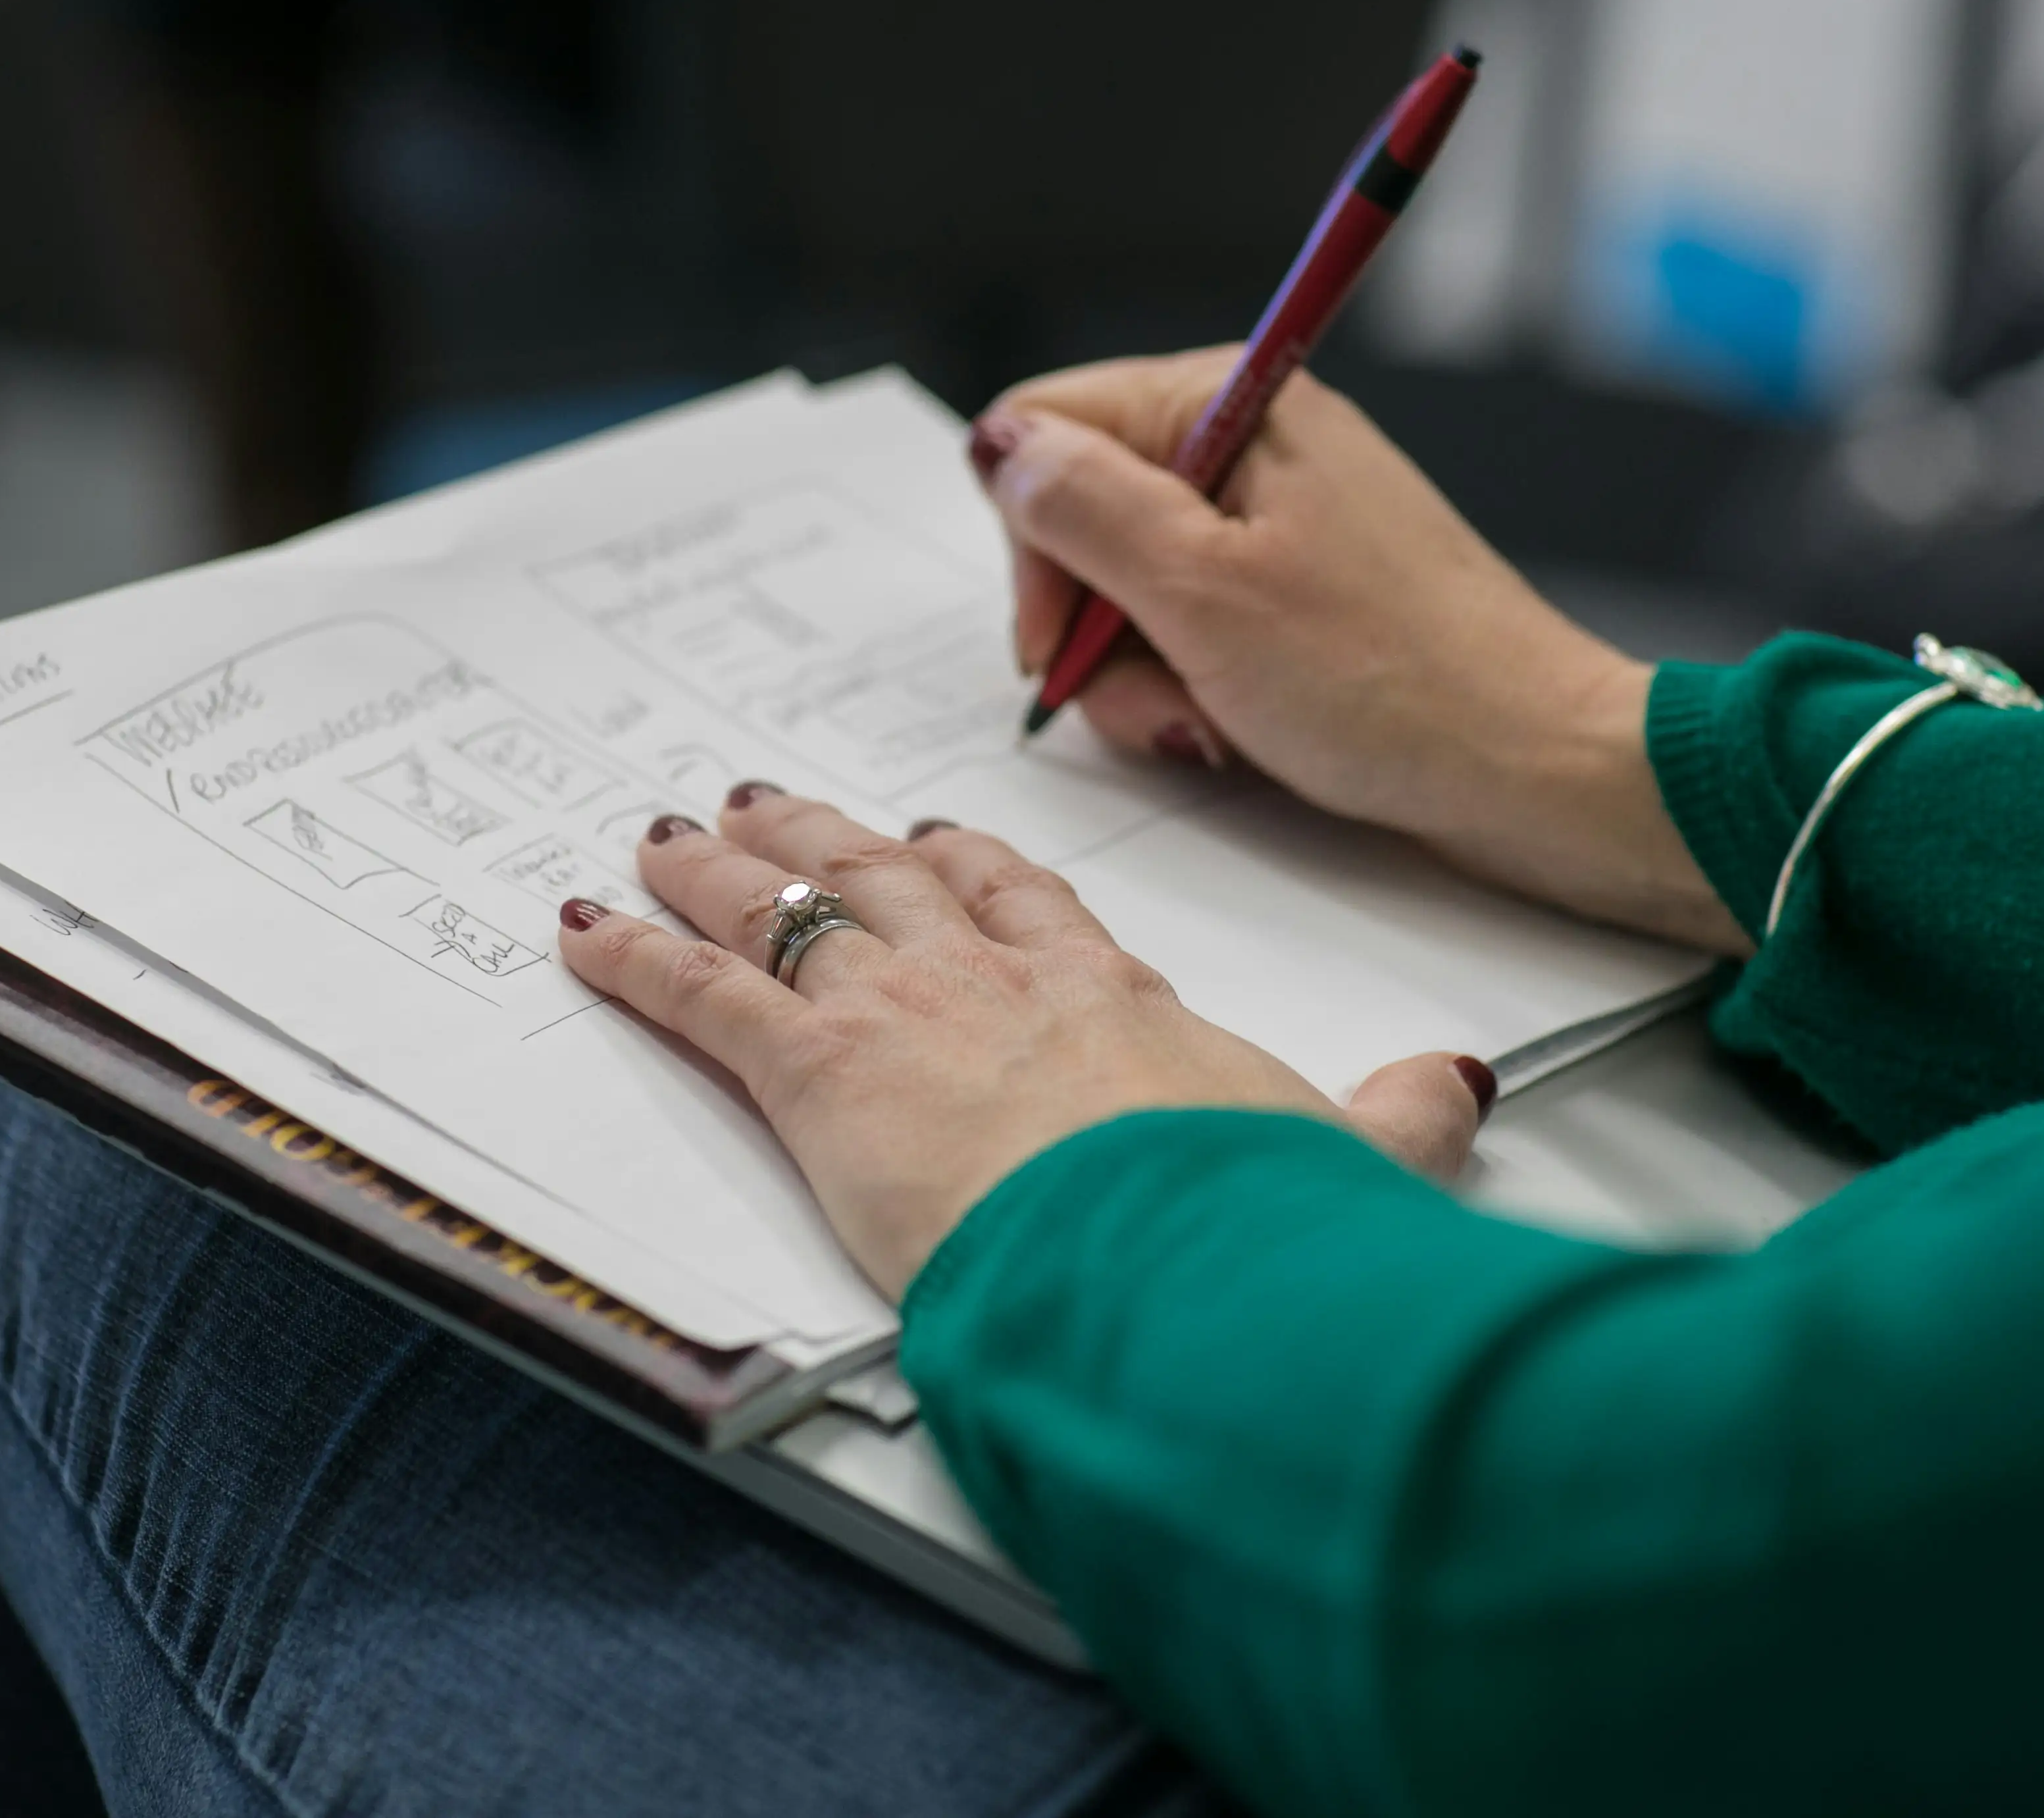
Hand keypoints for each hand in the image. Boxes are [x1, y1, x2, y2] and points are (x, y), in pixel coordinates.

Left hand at [555, 786, 1493, 1298]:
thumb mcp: (1341, 1151)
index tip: (941, 839)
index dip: (973, 865)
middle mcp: (994, 979)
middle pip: (890, 878)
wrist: (1165, 1245)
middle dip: (823, 837)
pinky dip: (636, 960)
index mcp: (1105, 995)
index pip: (1027, 903)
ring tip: (669, 833)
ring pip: (788, 910)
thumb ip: (1396, 1115)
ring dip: (719, 871)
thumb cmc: (1239, 1208)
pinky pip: (704, 997)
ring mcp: (903, 1013)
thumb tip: (1457, 1083)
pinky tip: (586, 932)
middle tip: (766, 798)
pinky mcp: (820, 1074)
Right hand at [975, 349, 1744, 954]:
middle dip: (1096, 629)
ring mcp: (1282, 526)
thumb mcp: (1202, 591)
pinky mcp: (1304, 600)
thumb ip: (1082, 508)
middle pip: (1084, 519)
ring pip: (1133, 594)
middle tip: (1158, 697)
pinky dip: (1199, 694)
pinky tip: (1242, 734)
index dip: (1034, 544)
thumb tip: (1001, 446)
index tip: (1062, 642)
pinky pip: (1199, 636)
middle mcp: (1253, 445)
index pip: (1048, 429)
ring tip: (1216, 724)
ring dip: (1148, 679)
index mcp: (1230, 402)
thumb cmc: (1389, 680)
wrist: (1538, 770)